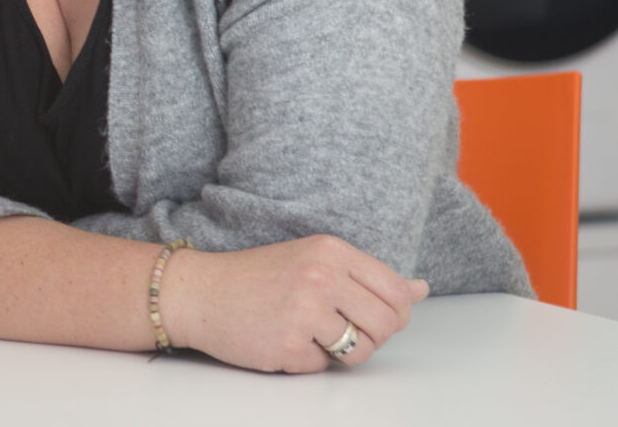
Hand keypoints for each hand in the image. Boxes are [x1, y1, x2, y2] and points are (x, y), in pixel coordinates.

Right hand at [160, 234, 428, 372]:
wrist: (197, 292)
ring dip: (343, 353)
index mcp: (331, 251)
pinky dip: (307, 360)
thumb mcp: (313, 261)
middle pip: (386, 325)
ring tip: (312, 335)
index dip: (394, 313)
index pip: (397, 292)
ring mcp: (304, 312)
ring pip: (361, 351)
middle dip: (370, 336)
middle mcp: (321, 277)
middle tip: (338, 328)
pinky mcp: (287, 345)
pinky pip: (323, 367)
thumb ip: (366, 276)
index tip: (370, 315)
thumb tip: (420, 288)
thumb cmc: (255, 277)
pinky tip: (283, 340)